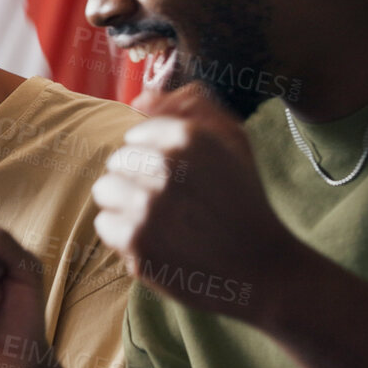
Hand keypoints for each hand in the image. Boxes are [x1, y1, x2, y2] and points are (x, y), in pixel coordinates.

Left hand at [91, 83, 295, 321]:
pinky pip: (104, 224)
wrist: (263, 268)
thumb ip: (190, 107)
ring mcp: (148, 205)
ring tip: (161, 220)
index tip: (180, 179)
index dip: (155, 159)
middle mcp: (166, 166)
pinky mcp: (136, 241)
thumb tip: (139, 98)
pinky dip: (124, 234)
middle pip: (117, 162)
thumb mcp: (232, 143)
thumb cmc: (243, 201)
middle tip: (173, 203)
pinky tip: (157, 240)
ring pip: (104, 190)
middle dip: (138, 180)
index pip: (135, 136)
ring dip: (125, 205)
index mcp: (189, 136)